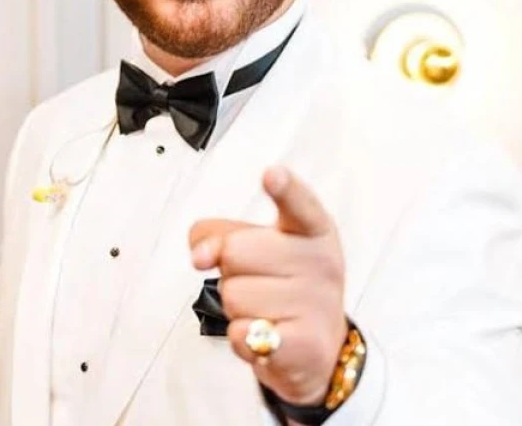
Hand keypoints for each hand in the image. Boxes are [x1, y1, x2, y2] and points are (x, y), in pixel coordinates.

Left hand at [189, 166, 347, 405]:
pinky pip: (241, 333)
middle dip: (232, 271)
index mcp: (311, 229)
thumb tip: (201, 255)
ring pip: (233, 295)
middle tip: (259, 281)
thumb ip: (221, 235)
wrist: (318, 347)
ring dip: (237, 308)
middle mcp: (320, 262)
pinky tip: (266, 336)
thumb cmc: (284, 285)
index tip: (272, 174)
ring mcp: (317, 303)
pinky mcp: (305, 343)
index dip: (284, 188)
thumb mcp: (259, 247)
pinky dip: (242, 338)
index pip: (299, 204)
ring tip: (265, 311)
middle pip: (235, 252)